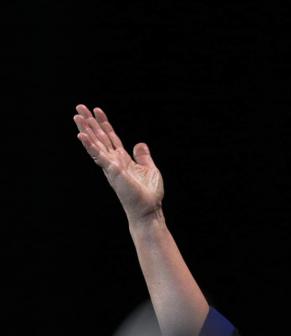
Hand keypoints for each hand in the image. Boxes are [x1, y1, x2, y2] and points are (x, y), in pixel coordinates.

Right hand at [74, 104, 163, 223]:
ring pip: (96, 144)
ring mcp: (111, 166)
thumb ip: (142, 156)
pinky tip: (82, 135)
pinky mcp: (112, 171)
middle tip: (79, 107)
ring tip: (77, 116)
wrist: (148, 209)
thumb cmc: (148, 193)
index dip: (104, 124)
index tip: (97, 110)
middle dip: (90, 122)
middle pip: (99, 137)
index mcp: (122, 159)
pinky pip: (99, 155)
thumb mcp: (149, 169)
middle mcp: (113, 161)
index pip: (111, 138)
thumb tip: (140, 143)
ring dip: (85, 130)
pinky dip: (90, 145)